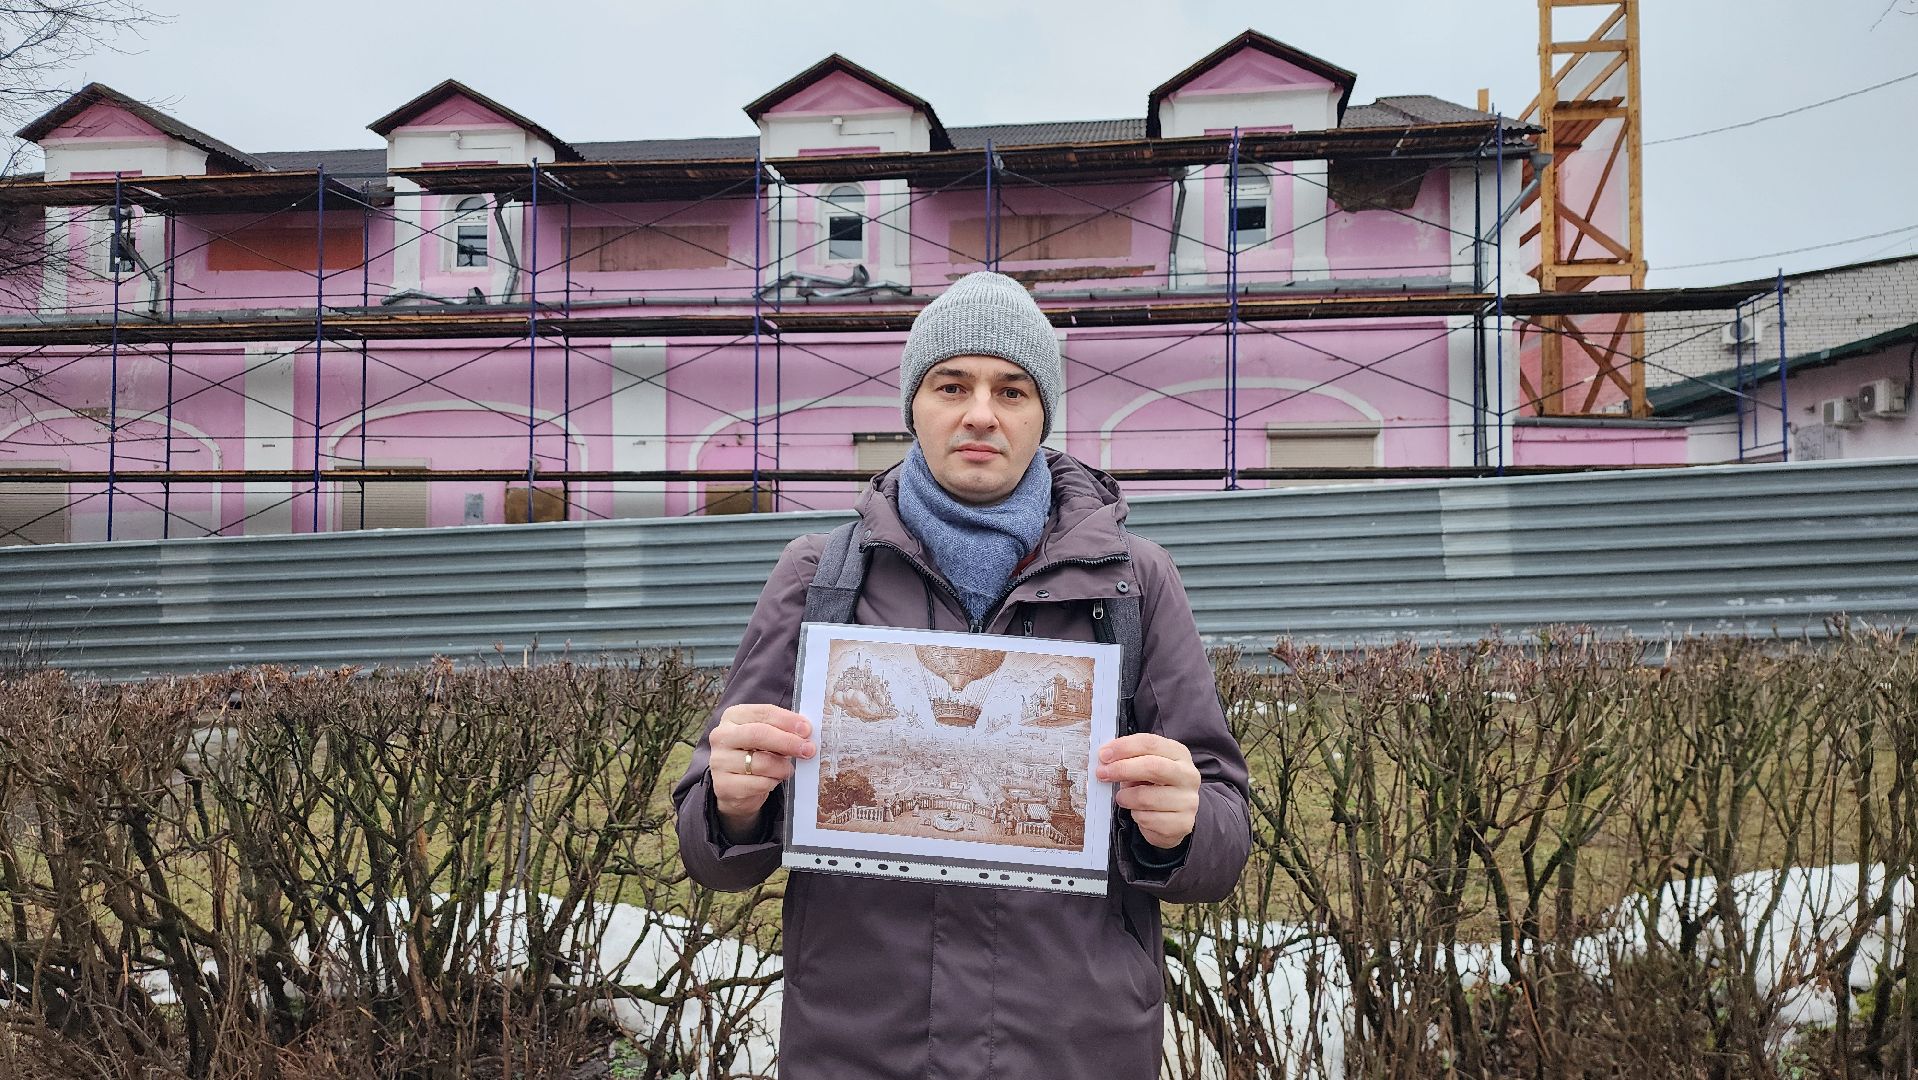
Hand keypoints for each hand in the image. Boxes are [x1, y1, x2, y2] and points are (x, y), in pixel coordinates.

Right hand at [710, 704, 815, 841]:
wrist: (736, 788)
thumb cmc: (755, 754)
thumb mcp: (767, 737)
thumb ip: (782, 730)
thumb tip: (805, 733)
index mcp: (733, 716)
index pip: (762, 713)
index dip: (787, 720)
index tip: (807, 729)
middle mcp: (721, 736)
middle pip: (758, 734)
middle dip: (787, 742)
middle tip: (808, 749)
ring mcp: (719, 761)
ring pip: (760, 762)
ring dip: (782, 767)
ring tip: (788, 769)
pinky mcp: (723, 785)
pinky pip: (757, 784)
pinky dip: (772, 783)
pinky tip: (773, 781)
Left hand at [1096, 733, 1200, 851]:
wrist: (1173, 818)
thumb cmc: (1154, 787)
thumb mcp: (1145, 768)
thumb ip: (1129, 760)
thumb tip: (1105, 761)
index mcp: (1179, 754)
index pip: (1151, 743)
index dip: (1124, 747)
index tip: (1103, 754)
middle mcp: (1188, 775)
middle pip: (1153, 767)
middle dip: (1122, 769)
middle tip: (1102, 773)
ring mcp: (1188, 800)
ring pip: (1146, 798)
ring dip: (1126, 798)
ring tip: (1123, 798)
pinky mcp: (1182, 823)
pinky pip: (1148, 819)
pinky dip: (1136, 816)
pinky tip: (1140, 813)